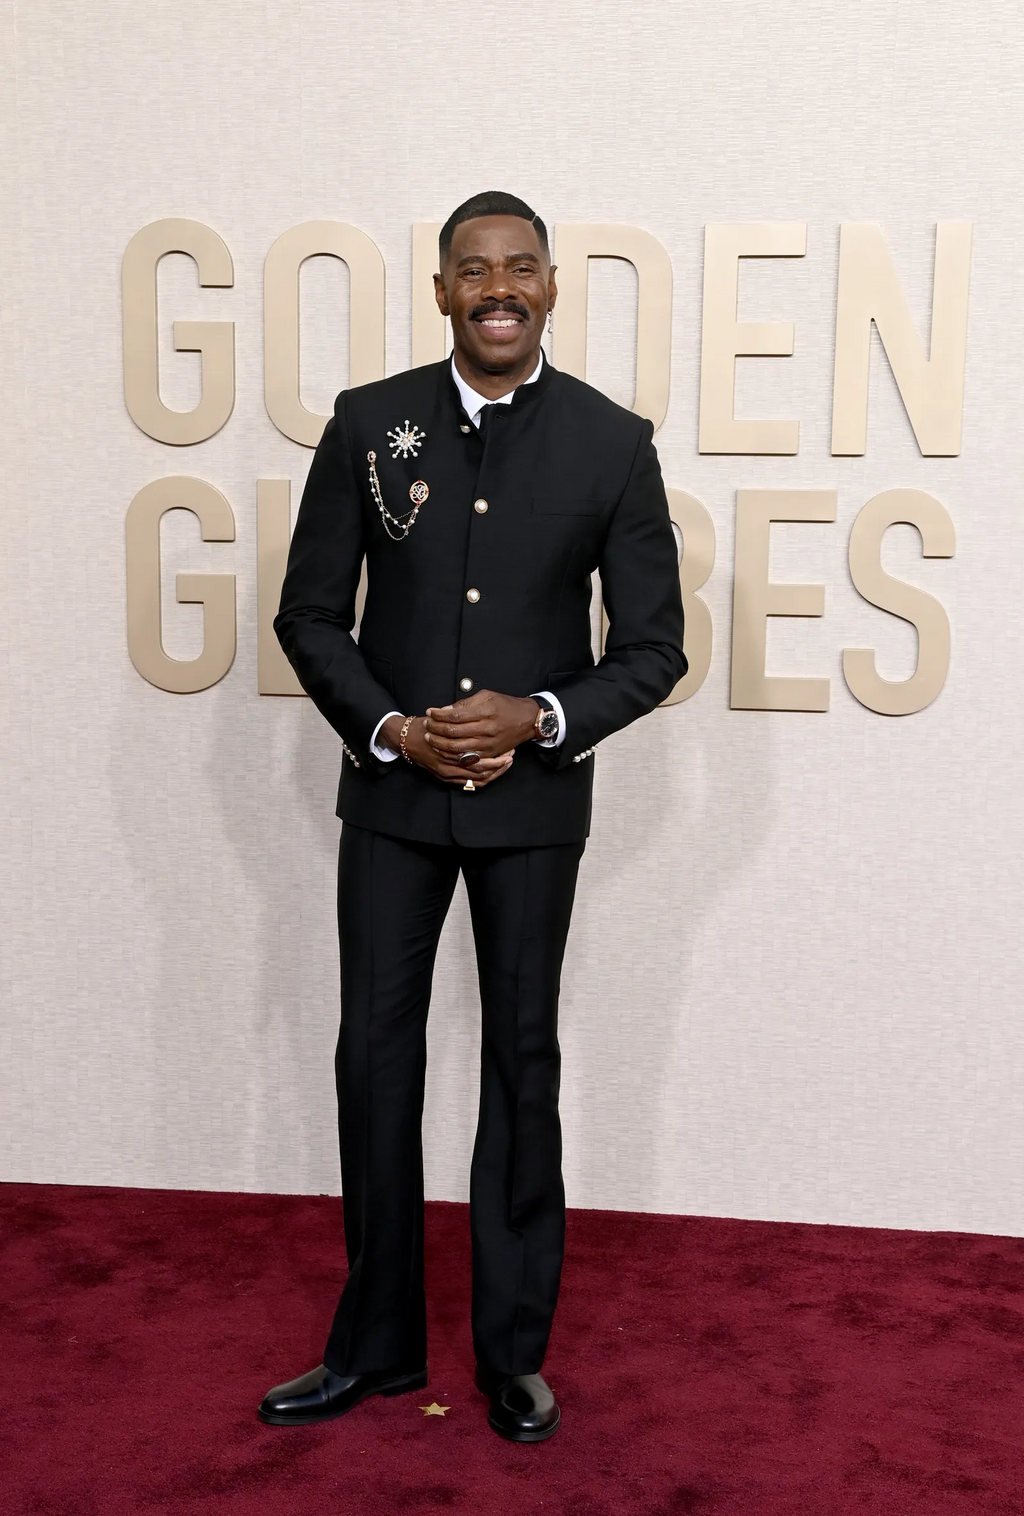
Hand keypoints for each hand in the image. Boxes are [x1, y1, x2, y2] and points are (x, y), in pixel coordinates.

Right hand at [380, 713, 514, 787]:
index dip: (496, 753)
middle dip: (499, 764)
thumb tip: (480, 715)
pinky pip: (470, 783)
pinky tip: (493, 772)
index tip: (508, 746)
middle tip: (511, 756)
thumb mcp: (443, 718)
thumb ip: (460, 716)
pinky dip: (483, 779)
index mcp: (451, 746)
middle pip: (481, 769)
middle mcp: (449, 762)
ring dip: (494, 772)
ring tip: (506, 763)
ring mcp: (447, 772)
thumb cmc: (425, 727)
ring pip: (477, 778)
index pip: (480, 753)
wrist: (406, 740)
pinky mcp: (446, 778)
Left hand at [423, 691, 538, 762]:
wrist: (527, 720)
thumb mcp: (487, 696)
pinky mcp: (489, 754)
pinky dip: (452, 754)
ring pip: (457, 748)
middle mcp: (486, 729)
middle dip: (435, 729)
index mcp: (485, 712)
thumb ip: (466, 704)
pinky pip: (466, 757)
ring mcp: (488, 744)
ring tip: (430, 737)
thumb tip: (446, 709)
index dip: (439, 714)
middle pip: (453, 733)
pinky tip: (443, 749)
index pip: (455, 715)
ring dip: (440, 743)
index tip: (430, 711)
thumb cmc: (506, 705)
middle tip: (426, 725)